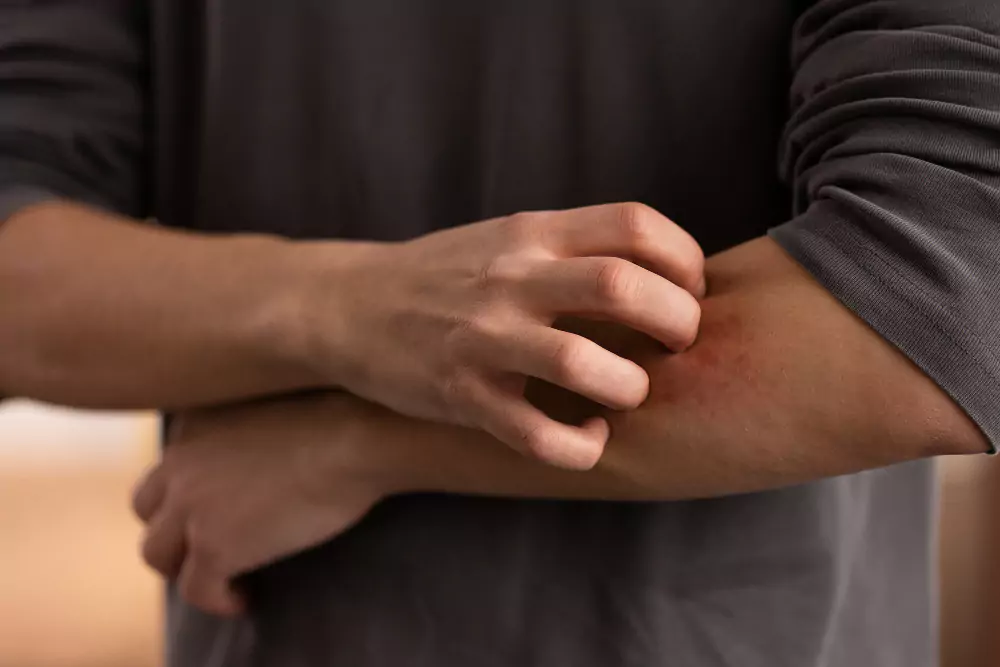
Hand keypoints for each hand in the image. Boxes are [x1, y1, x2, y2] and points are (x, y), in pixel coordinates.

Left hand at [131, 393, 387, 616]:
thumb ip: (248, 425)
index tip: (222, 504)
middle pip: (146, 506)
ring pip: (156, 553)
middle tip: (210, 543)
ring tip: (221, 577)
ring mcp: (190, 505)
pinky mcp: (212, 546)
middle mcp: (179, 459)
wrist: (357, 436)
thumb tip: (265, 459)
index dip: (189, 489)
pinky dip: (218, 600)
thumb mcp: (275, 401)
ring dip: (184, 567)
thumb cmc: (342, 413)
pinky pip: (195, 589)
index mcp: (194, 420)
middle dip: (172, 528)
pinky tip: (245, 599)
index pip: (171, 462)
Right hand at [316, 202, 703, 469]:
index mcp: (532, 233)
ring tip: (628, 394)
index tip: (689, 290)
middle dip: (676, 321)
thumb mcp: (507, 238)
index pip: (635, 225)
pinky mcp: (461, 395)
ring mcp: (484, 338)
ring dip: (629, 387)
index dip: (683, 260)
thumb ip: (574, 248)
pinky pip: (537, 434)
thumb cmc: (445, 274)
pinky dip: (579, 445)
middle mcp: (511, 278)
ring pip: (583, 364)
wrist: (348, 304)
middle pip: (622, 287)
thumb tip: (664, 274)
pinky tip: (588, 437)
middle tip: (678, 345)